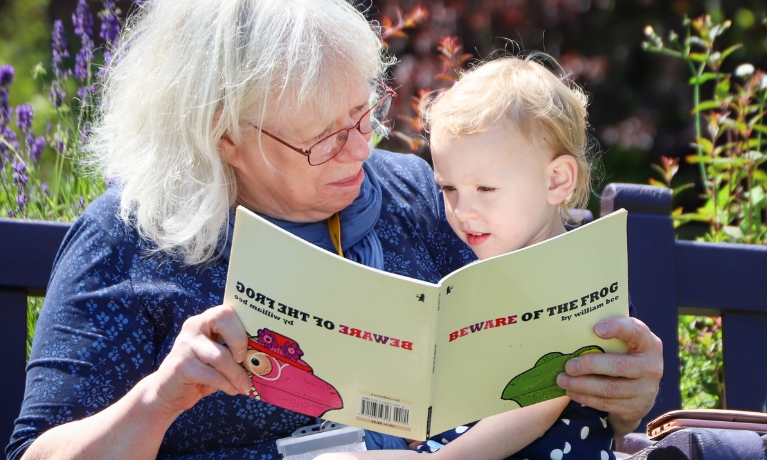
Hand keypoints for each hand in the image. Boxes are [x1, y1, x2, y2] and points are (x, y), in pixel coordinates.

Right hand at [148, 305, 251, 416]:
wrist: (168, 392)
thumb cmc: (202, 372)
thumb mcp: (220, 357)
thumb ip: (236, 351)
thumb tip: (267, 357)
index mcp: (206, 320)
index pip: (228, 310)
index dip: (244, 325)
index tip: (253, 344)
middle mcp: (194, 326)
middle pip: (223, 319)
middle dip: (240, 341)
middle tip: (245, 360)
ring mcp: (186, 345)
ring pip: (220, 355)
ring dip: (237, 374)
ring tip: (245, 386)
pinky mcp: (181, 365)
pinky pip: (212, 375)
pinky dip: (227, 385)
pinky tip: (233, 390)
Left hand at [556, 316, 662, 435]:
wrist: (643, 389)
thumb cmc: (625, 356)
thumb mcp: (626, 343)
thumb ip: (609, 337)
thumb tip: (573, 331)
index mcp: (649, 344)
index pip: (636, 332)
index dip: (618, 328)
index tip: (596, 329)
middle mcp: (651, 366)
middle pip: (618, 366)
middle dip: (590, 365)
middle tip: (568, 366)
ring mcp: (645, 389)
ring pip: (610, 389)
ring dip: (582, 385)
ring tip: (563, 380)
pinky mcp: (635, 407)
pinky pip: (607, 403)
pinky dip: (586, 398)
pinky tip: (572, 391)